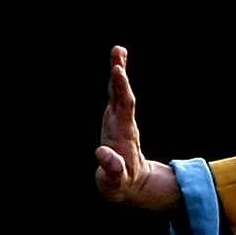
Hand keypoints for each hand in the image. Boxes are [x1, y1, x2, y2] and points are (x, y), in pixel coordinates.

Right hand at [93, 46, 179, 210]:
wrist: (132, 184)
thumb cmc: (120, 184)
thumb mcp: (114, 181)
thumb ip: (111, 169)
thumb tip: (103, 154)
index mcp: (122, 134)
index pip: (123, 107)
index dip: (121, 89)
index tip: (117, 71)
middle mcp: (122, 123)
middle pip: (123, 95)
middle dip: (119, 74)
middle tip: (118, 52)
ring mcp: (118, 121)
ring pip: (119, 93)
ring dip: (118, 72)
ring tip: (118, 51)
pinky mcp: (114, 121)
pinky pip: (115, 97)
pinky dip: (115, 81)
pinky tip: (116, 67)